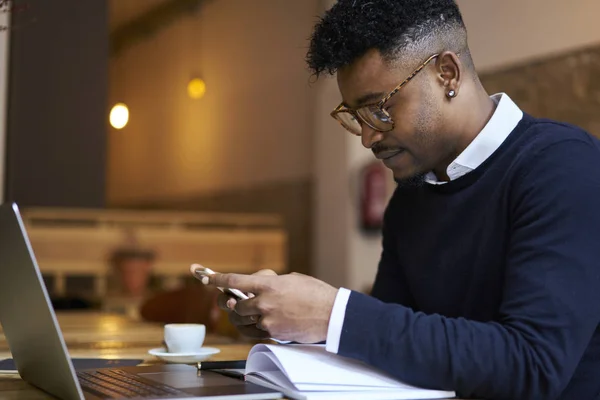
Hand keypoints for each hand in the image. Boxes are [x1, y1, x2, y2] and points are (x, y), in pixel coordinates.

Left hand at [207, 272, 337, 342]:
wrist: (331, 314)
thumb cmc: (314, 293)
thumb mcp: (291, 278)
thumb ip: (270, 282)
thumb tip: (256, 285)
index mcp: (268, 285)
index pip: (235, 281)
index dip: (217, 279)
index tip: (204, 277)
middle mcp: (264, 302)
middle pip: (235, 305)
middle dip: (234, 303)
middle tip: (235, 302)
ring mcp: (268, 320)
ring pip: (243, 320)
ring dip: (244, 316)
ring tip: (254, 311)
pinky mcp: (273, 334)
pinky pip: (254, 332)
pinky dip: (254, 327)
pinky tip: (261, 322)